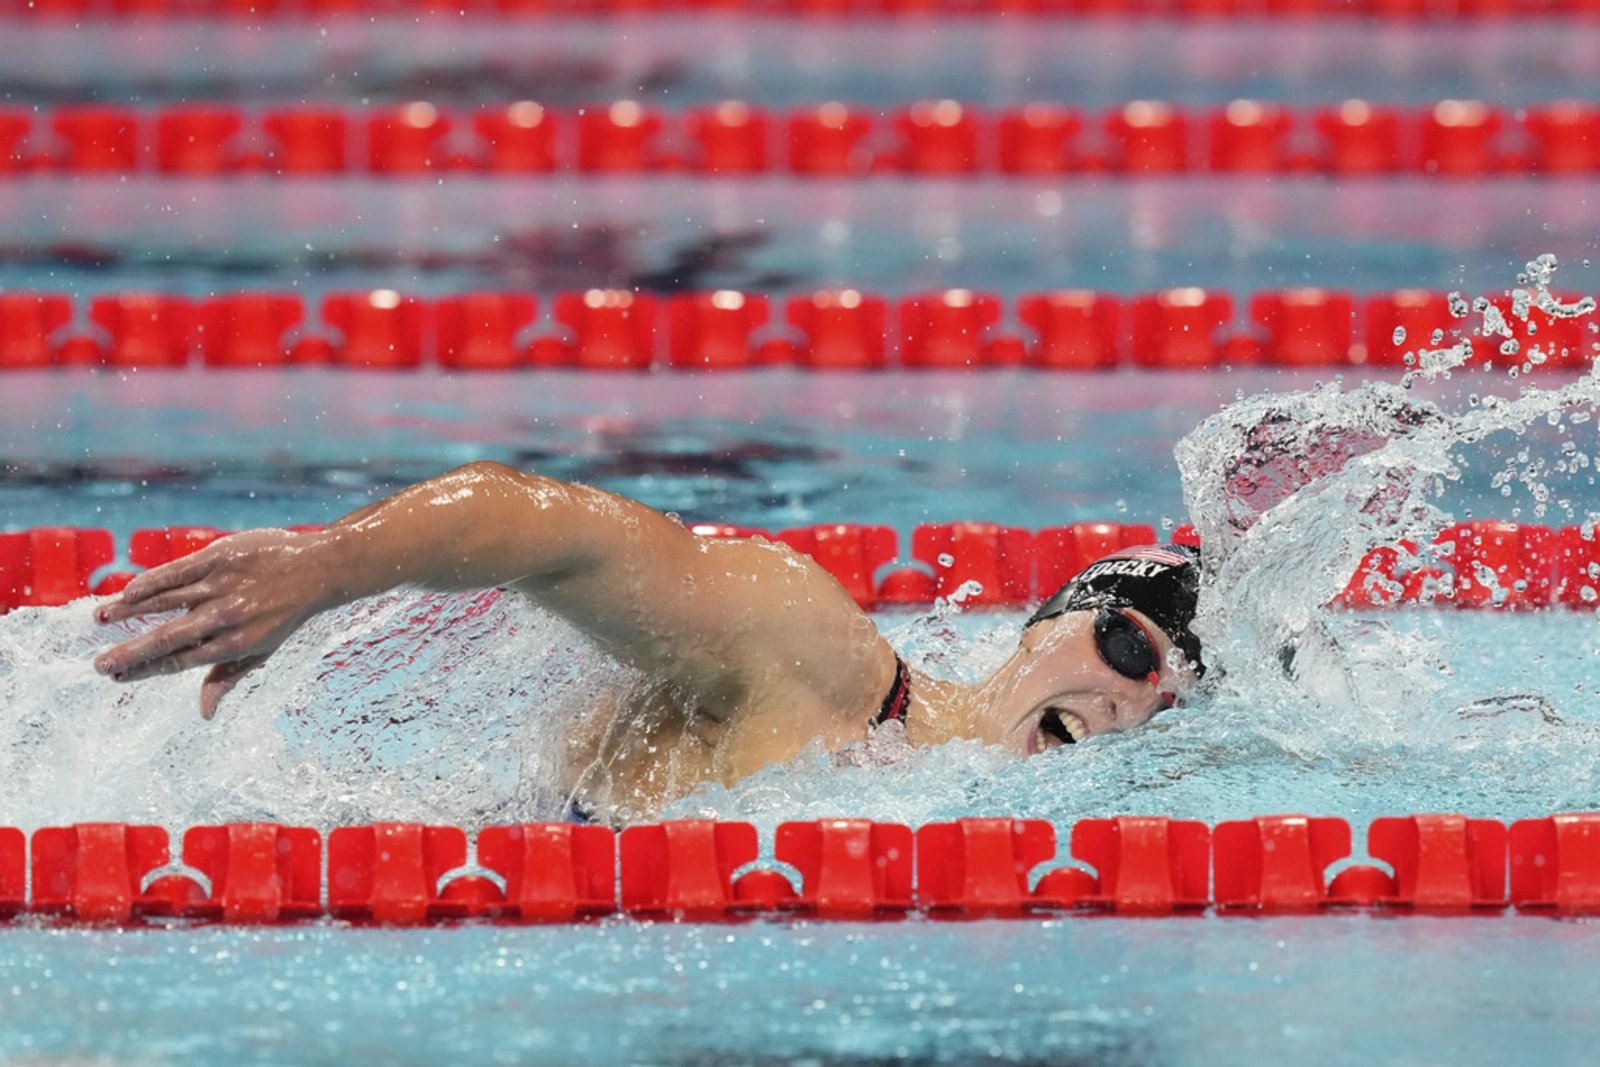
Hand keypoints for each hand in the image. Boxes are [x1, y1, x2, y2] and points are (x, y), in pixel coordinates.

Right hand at [94, 528, 337, 718]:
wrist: (318, 570)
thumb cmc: (284, 615)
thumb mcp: (262, 651)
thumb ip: (227, 678)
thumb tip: (204, 714)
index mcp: (236, 644)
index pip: (181, 662)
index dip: (147, 670)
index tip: (117, 677)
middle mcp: (227, 617)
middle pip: (170, 638)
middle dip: (131, 653)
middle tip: (98, 665)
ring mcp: (222, 585)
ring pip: (167, 600)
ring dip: (130, 610)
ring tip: (100, 619)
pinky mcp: (220, 557)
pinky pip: (179, 570)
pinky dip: (152, 581)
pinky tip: (128, 591)